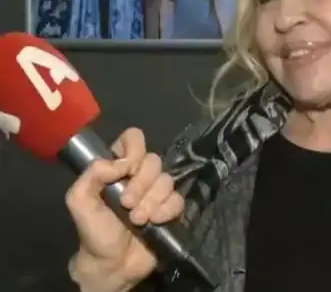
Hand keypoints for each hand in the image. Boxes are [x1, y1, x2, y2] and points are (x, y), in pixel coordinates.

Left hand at [66, 128, 183, 291]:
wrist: (113, 264)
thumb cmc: (95, 231)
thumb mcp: (79, 202)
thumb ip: (91, 175)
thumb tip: (119, 164)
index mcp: (117, 167)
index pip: (133, 138)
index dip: (133, 150)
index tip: (125, 170)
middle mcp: (139, 175)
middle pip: (153, 160)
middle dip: (140, 184)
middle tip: (126, 204)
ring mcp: (156, 191)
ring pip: (166, 180)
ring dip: (150, 202)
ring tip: (137, 220)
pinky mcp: (170, 208)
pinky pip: (178, 199)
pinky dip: (166, 210)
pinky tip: (154, 222)